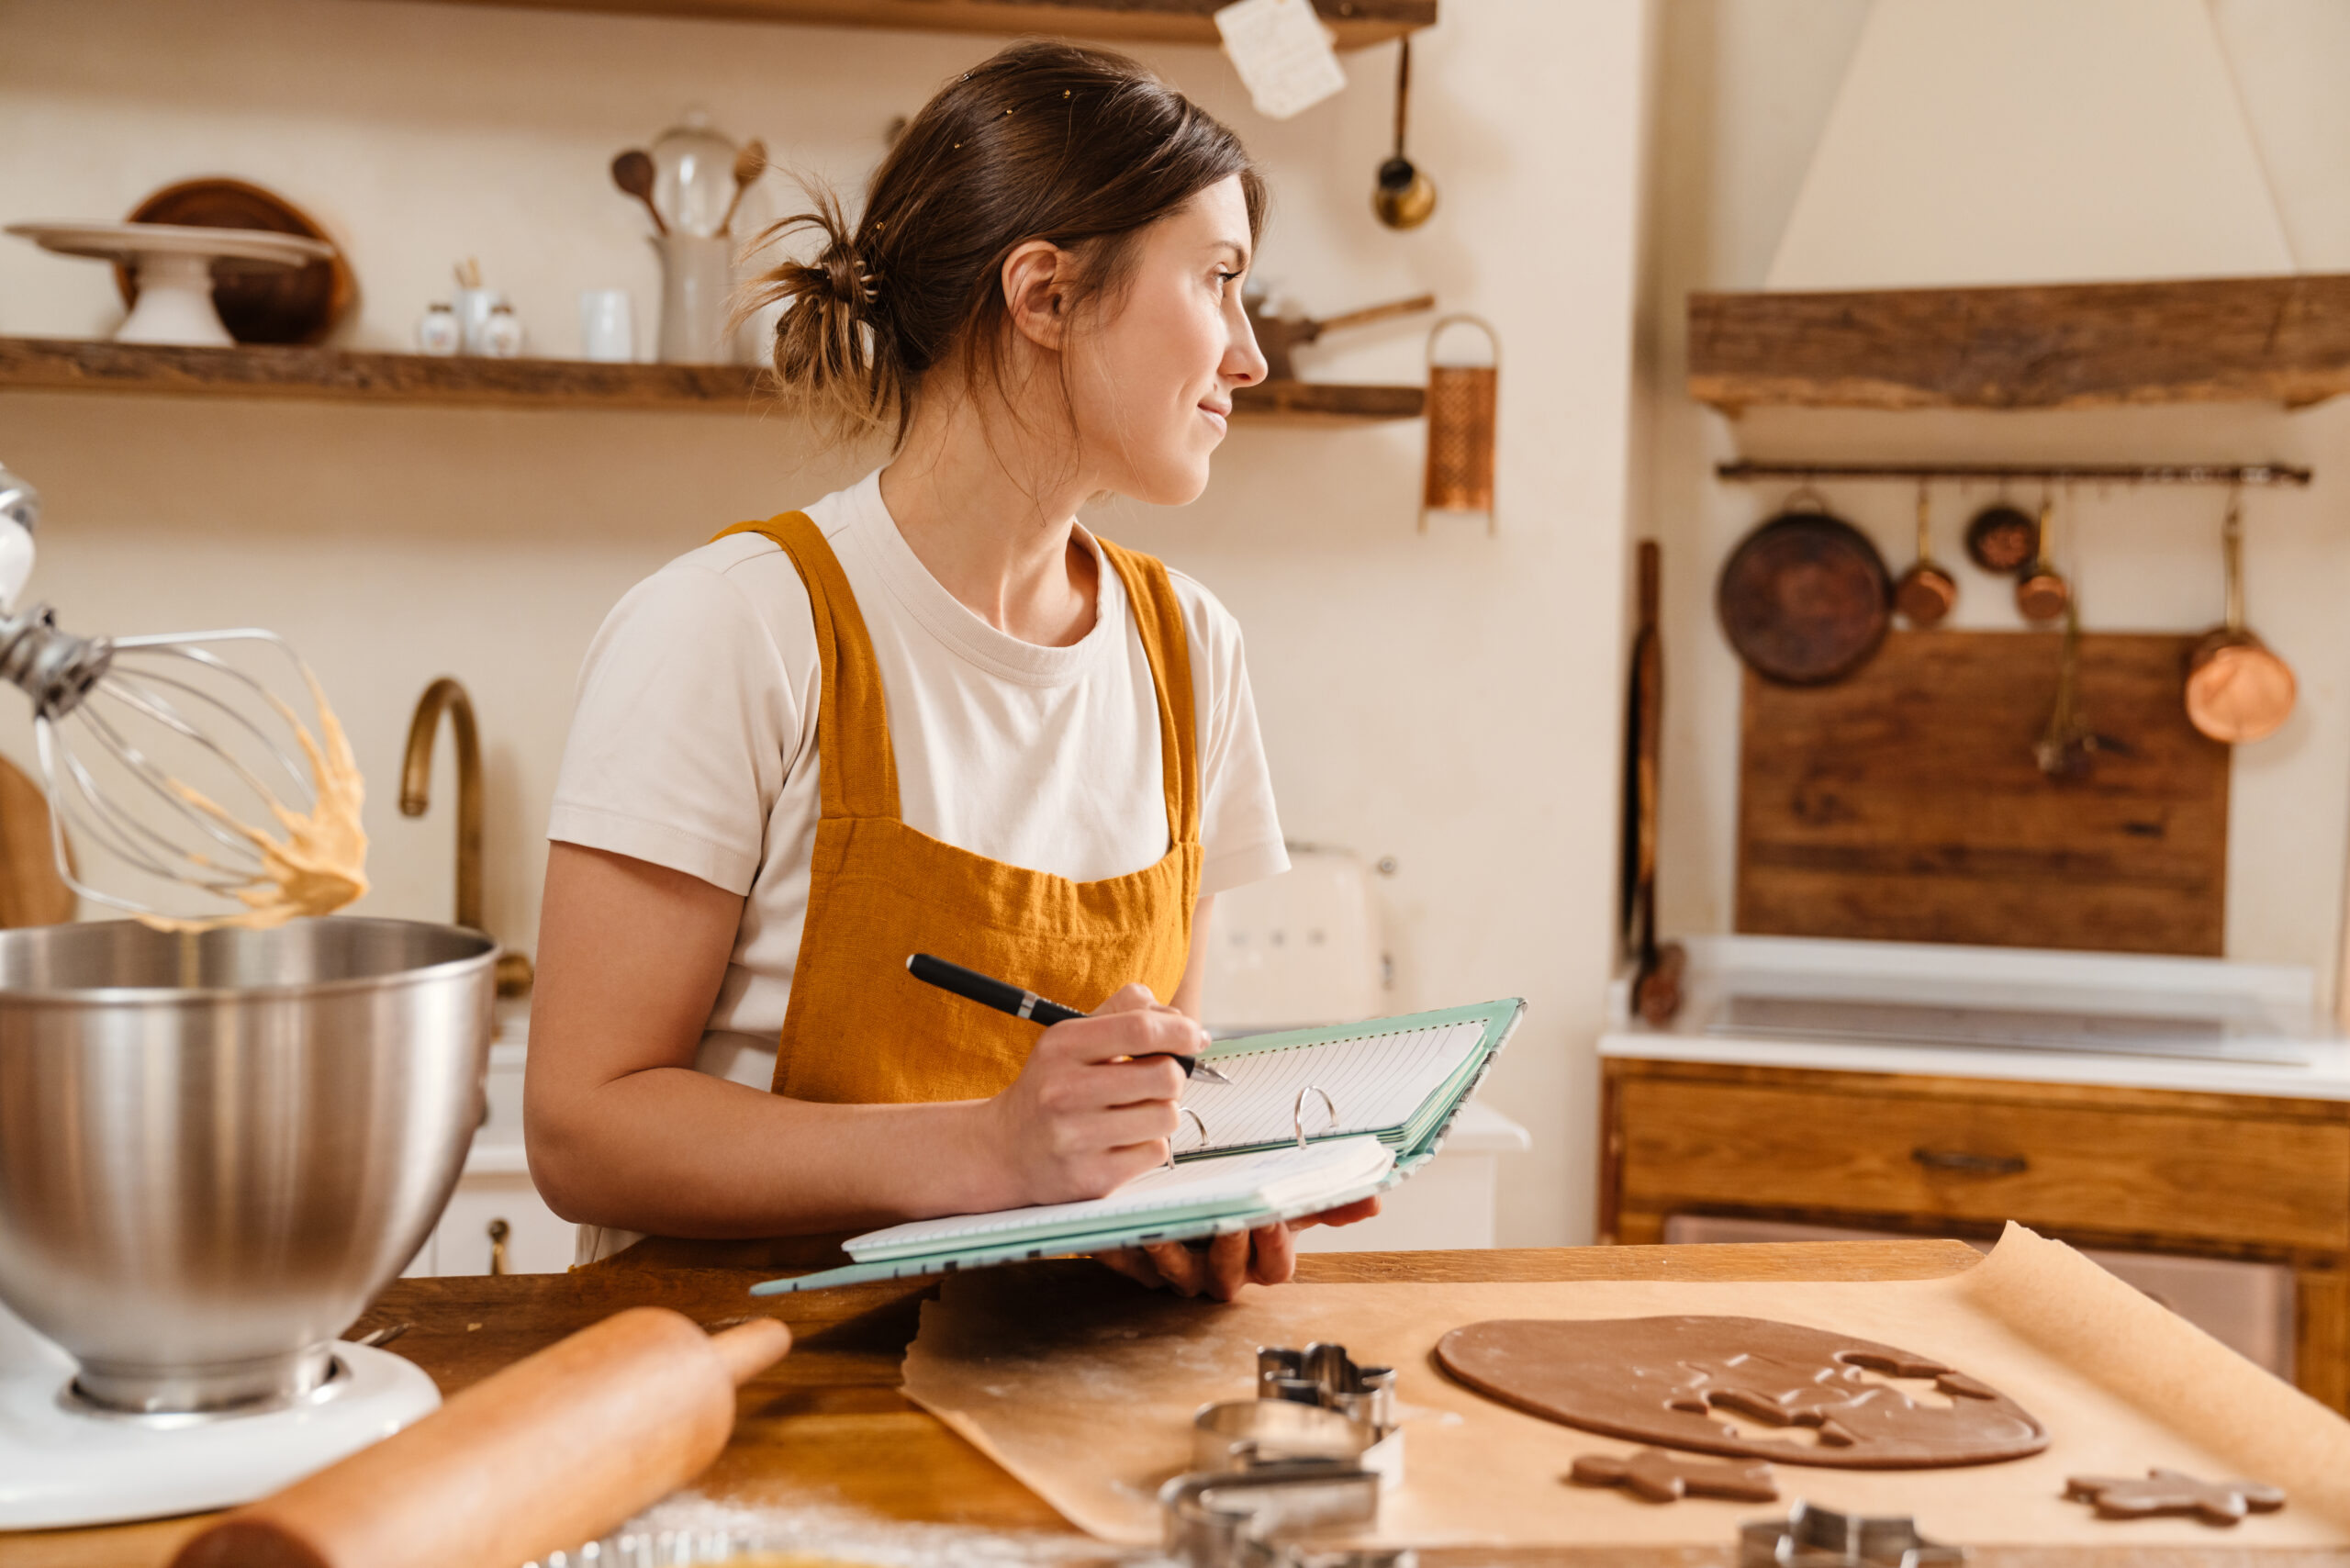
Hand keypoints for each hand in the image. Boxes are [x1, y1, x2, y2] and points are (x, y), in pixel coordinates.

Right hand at [974, 982, 1207, 1207]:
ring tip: (1132, 1112)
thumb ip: (1123, 1014)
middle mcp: (1064, 1092)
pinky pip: (1156, 1152)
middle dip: (1172, 1075)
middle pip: (1165, 1076)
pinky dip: (1148, 1144)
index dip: (1180, 1030)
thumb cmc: (1049, 1089)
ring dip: (1161, 1112)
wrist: (1003, 1150)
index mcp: (1061, 1047)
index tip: (1195, 1037)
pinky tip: (1120, 1141)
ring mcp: (1077, 1139)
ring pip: (1167, 1116)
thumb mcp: (1070, 1039)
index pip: (1139, 1028)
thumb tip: (1181, 1021)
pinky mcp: (1093, 1178)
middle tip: (1154, 1081)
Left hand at [1096, 1196, 1382, 1300]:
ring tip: (1168, 1229)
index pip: (1275, 1268)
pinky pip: (1127, 1263)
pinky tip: (1123, 1226)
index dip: (1276, 1247)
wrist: (1177, 1174)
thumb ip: (1327, 1195)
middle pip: (1227, 1280)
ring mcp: (1174, 1268)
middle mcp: (1216, 1270)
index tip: (1273, 1217)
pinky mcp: (1131, 1256)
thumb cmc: (1233, 1187)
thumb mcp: (1281, 1185)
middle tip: (1230, 1221)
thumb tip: (1374, 1199)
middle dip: (1231, 1252)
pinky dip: (1123, 1249)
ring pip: (1176, 1278)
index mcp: (1257, 1258)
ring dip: (1173, 1256)